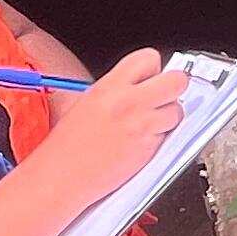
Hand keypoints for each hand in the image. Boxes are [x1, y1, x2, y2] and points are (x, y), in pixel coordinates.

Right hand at [32, 49, 185, 195]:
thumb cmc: (67, 146)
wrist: (59, 178)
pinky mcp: (148, 149)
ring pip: (177, 111)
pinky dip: (160, 138)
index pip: (150, 57)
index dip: (153, 69)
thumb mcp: (87, 102)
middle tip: (163, 97)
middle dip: (174, 88)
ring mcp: (141, 126)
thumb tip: (143, 82)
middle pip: (177, 80)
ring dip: (168, 117)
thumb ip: (118, 89)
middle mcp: (128, 103)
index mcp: (109, 87)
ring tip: (147, 125)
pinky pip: (168, 136)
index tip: (150, 77)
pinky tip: (140, 143)